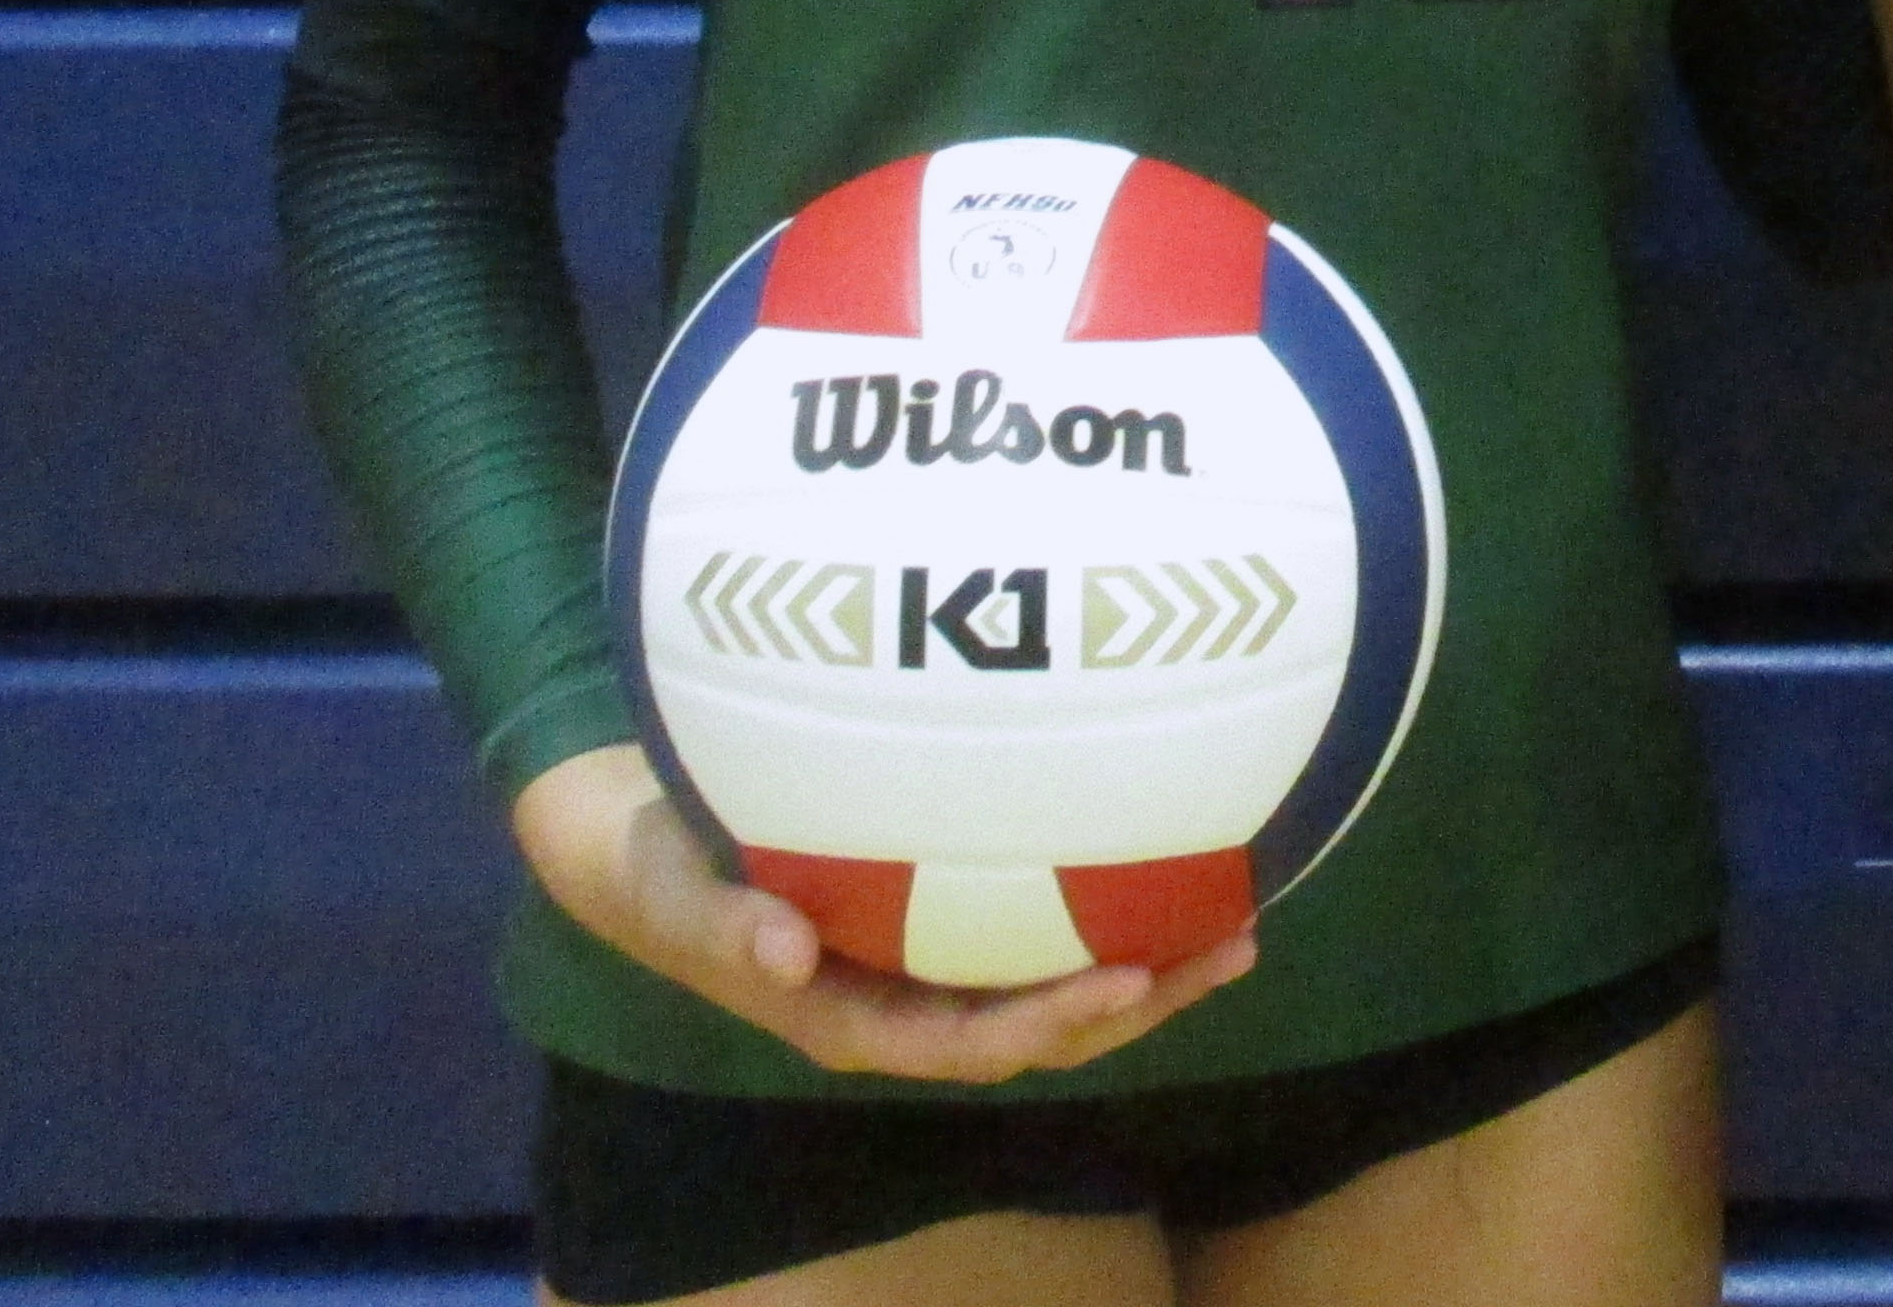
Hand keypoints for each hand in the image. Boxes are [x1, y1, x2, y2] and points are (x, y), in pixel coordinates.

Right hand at [511, 744, 1252, 1082]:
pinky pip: (1040, 932)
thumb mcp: (681, 895)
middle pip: (1042, 1027)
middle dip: (1139, 1001)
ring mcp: (932, 969)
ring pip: (1056, 985)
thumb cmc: (668, 869)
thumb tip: (786, 955)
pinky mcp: (945, 922)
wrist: (650, 849)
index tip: (1125, 980)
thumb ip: (728, 927)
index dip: (1050, 1021)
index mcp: (855, 1019)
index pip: (971, 1042)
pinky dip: (1110, 912)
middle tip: (1232, 949)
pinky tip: (1178, 864)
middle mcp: (909, 1006)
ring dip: (1150, 968)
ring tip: (1241, 925)